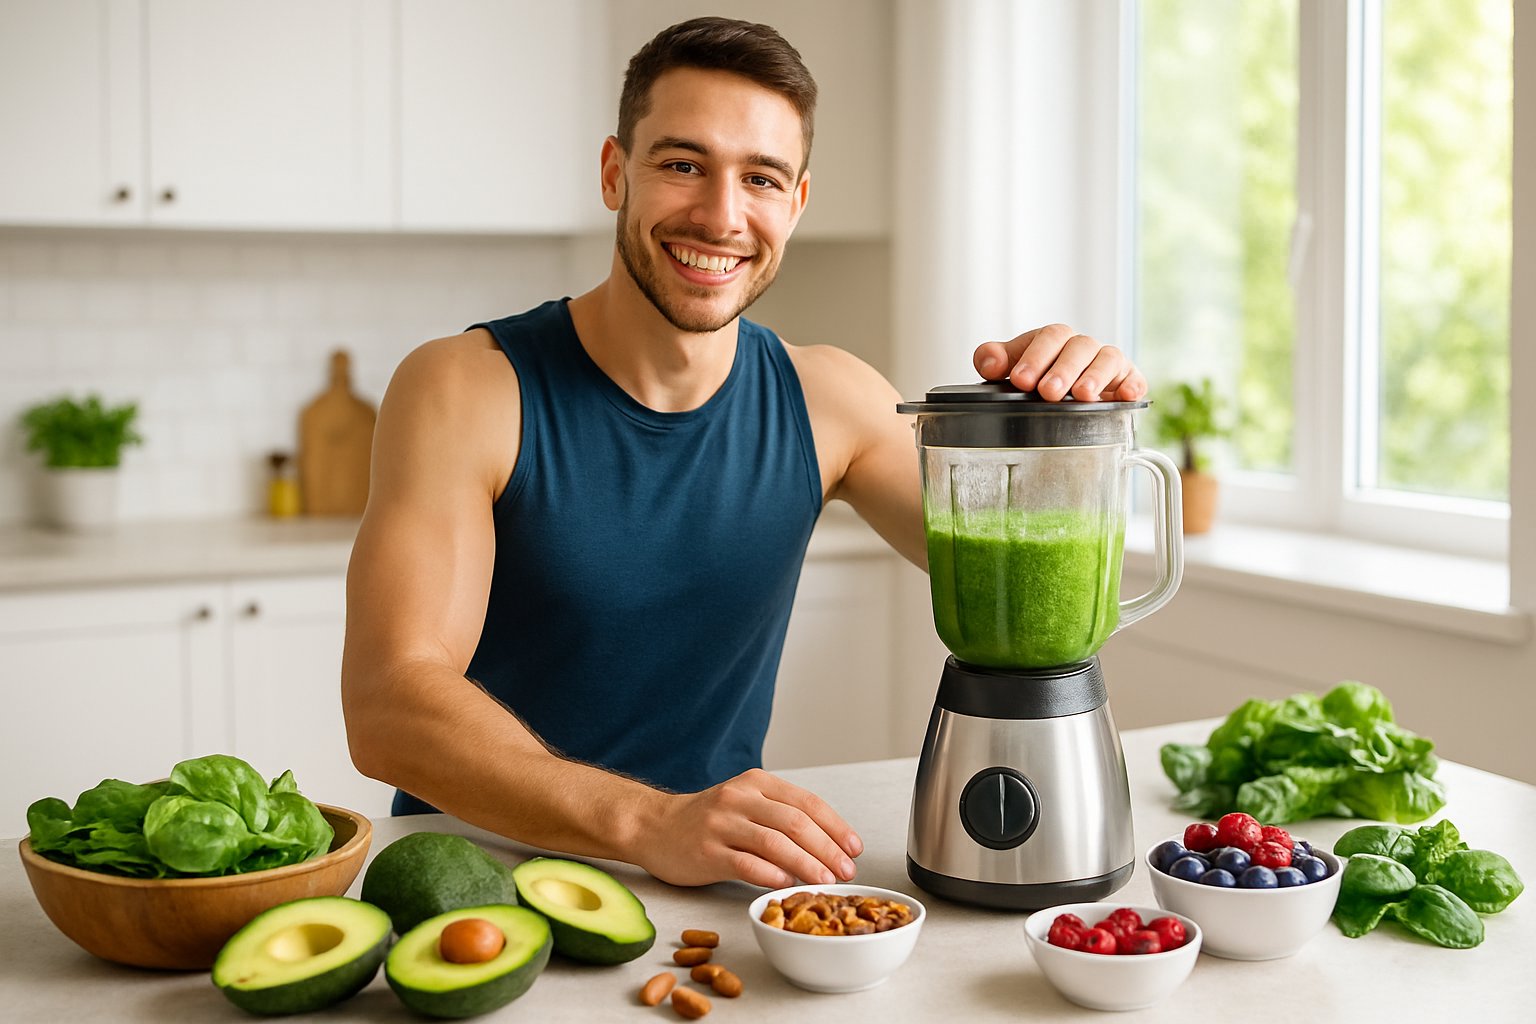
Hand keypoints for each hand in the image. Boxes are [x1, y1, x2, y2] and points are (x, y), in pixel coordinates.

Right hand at [634, 769, 862, 887]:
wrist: (654, 826)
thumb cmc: (707, 820)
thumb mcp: (745, 803)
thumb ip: (780, 816)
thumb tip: (828, 846)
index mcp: (756, 782)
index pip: (806, 802)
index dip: (835, 826)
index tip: (854, 848)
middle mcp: (740, 798)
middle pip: (795, 822)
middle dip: (827, 849)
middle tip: (846, 870)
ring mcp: (722, 824)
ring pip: (775, 843)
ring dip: (806, 864)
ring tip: (825, 881)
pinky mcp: (707, 851)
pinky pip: (746, 864)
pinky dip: (772, 874)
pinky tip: (788, 885)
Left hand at [973, 324, 1145, 401]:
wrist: (1063, 396)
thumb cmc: (1037, 377)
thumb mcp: (1012, 367)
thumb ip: (993, 360)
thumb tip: (988, 362)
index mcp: (1055, 339)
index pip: (1049, 337)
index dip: (1035, 357)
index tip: (1020, 380)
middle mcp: (1083, 347)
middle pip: (1078, 348)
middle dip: (1063, 370)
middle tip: (1048, 392)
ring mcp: (1107, 363)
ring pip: (1107, 360)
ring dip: (1095, 376)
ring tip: (1081, 395)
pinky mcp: (1127, 381)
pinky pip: (1134, 380)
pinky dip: (1132, 385)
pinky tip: (1126, 395)